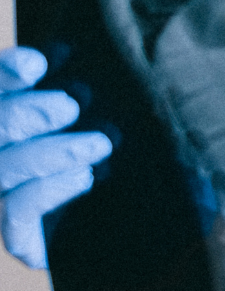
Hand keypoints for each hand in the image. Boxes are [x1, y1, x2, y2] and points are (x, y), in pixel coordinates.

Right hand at [0, 47, 112, 269]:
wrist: (144, 221)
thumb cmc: (126, 151)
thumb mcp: (111, 114)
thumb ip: (84, 90)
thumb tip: (71, 54)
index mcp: (14, 119)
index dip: (6, 74)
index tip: (37, 63)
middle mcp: (3, 154)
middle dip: (26, 113)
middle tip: (71, 107)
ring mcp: (4, 195)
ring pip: (4, 169)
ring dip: (51, 152)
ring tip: (100, 144)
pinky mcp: (21, 236)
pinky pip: (16, 214)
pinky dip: (47, 191)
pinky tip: (84, 176)